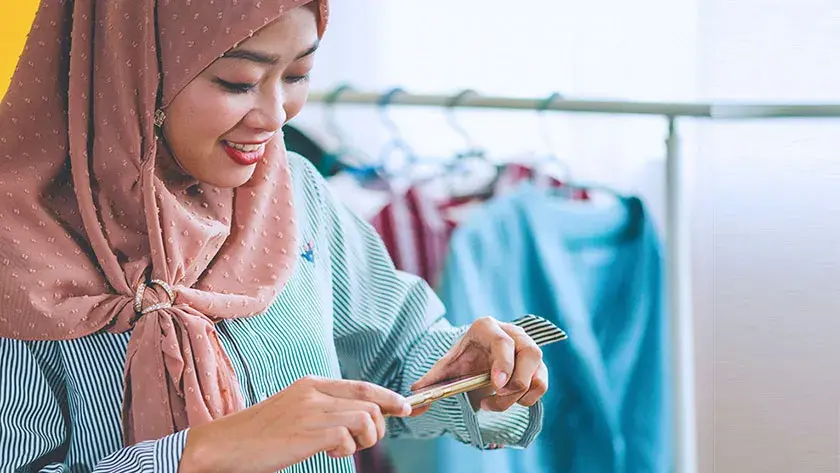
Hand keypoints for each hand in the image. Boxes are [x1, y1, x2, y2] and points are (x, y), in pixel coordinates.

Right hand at [179, 376, 411, 472]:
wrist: (225, 444)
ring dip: (365, 439)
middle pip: (370, 403)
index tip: (406, 407)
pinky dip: (347, 449)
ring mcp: (311, 411)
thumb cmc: (260, 434)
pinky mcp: (307, 433)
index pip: (362, 386)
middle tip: (365, 441)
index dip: (389, 397)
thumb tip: (359, 418)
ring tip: (345, 448)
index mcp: (311, 384)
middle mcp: (314, 393)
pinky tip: (331, 453)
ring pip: (365, 418)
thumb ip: (323, 408)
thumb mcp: (295, 410)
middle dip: (379, 426)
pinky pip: (347, 436)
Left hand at [410, 317, 547, 413]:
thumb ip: (431, 383)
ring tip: (495, 403)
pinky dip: (530, 397)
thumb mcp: (445, 369)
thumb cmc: (461, 361)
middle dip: (516, 381)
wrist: (475, 360)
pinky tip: (510, 402)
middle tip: (495, 398)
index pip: (502, 341)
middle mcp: (513, 333)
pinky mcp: (538, 365)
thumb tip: (413, 400)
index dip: (503, 362)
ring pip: (538, 369)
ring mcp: (528, 347)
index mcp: (487, 327)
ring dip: (521, 393)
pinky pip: (542, 382)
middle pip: (529, 353)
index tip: (496, 384)